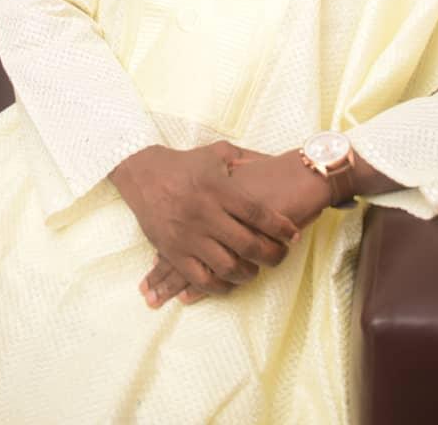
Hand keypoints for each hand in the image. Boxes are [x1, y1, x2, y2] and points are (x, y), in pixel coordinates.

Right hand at [109, 141, 298, 300]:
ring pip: (226, 266)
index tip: (294, 235)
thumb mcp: (219, 152)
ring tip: (255, 270)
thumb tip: (277, 163)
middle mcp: (205, 213)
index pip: (258, 213)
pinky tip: (229, 282)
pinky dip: (219, 286)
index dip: (280, 227)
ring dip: (247, 274)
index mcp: (219, 188)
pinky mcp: (173, 251)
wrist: (143, 173)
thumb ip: (248, 159)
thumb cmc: (186, 162)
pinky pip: (200, 278)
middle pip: (247, 243)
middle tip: (281, 257)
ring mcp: (188, 235)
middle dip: (271, 255)